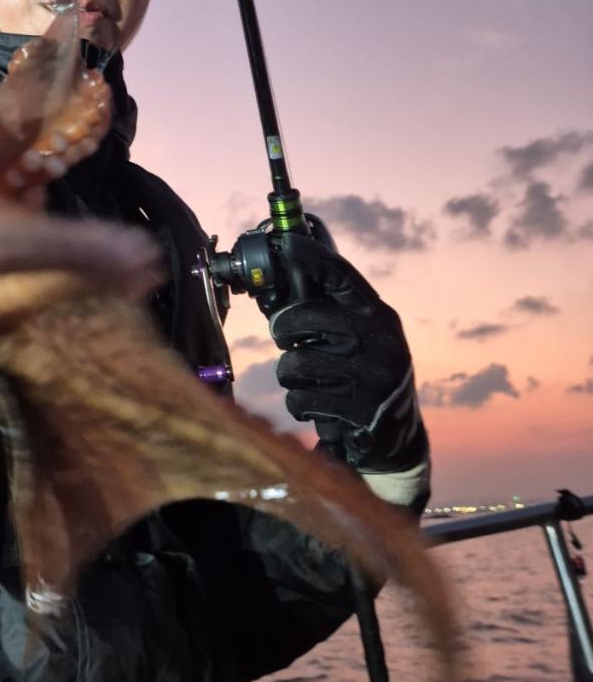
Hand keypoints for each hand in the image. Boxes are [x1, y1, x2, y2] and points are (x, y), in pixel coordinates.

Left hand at [267, 233, 427, 472]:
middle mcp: (379, 339)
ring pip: (295, 362)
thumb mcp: (363, 339)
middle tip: (287, 341)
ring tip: (306, 379)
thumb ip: (335, 314)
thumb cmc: (366, 377)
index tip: (287, 243)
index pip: (343, 277)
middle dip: (283, 331)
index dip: (313, 257)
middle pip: (304, 317)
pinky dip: (298, 404)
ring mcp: (371, 374)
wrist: (397, 438)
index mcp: (378, 316)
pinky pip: (300, 397)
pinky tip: (315, 405)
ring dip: (290, 375)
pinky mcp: (359, 409)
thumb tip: (286, 283)